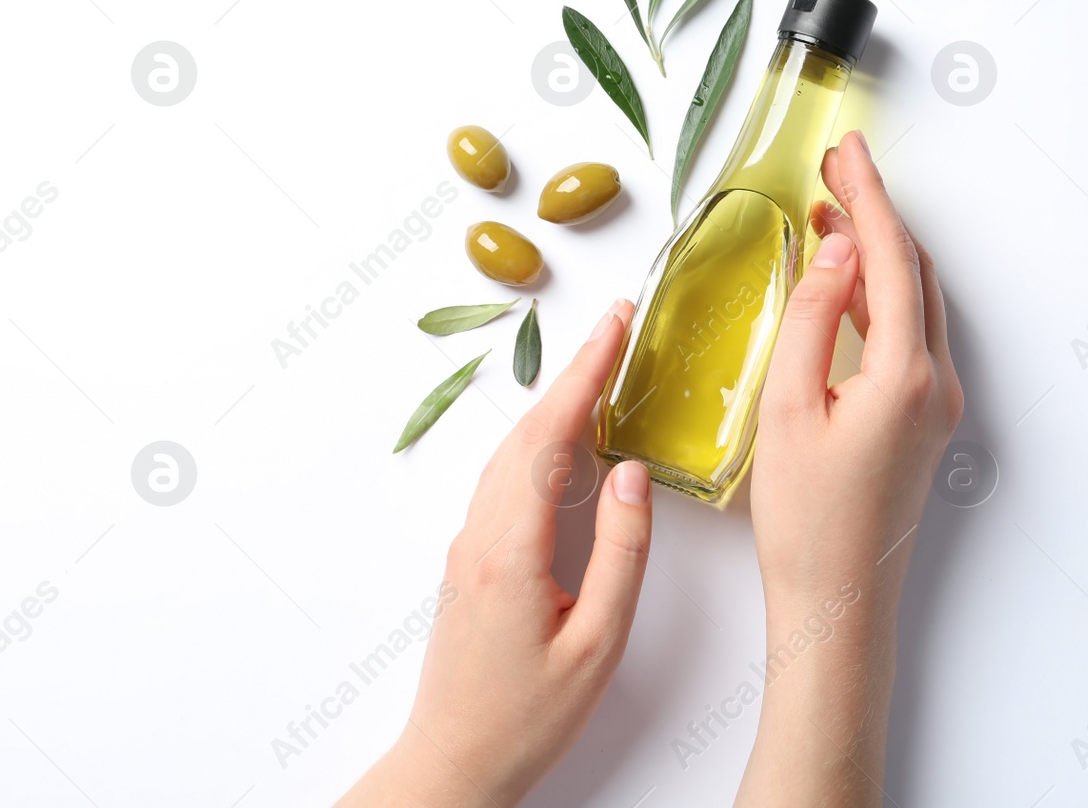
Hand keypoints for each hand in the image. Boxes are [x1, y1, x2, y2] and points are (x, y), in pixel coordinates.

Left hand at [337, 299, 650, 807]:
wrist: (454, 763)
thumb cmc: (527, 717)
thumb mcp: (598, 642)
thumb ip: (623, 554)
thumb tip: (633, 477)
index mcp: (510, 550)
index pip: (550, 439)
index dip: (586, 375)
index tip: (614, 326)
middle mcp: (479, 535)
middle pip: (527, 432)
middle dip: (575, 373)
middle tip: (616, 325)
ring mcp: (469, 545)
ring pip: (513, 453)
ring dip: (557, 404)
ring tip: (601, 368)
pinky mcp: (471, 559)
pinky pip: (507, 479)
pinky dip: (541, 442)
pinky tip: (567, 440)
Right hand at [738, 131, 962, 805]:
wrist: (837, 603)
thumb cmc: (804, 521)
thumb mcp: (787, 408)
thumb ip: (813, 319)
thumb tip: (837, 252)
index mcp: (906, 375)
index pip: (890, 259)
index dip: (867, 197)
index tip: (844, 151)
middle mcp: (937, 384)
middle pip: (914, 272)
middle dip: (877, 216)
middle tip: (833, 172)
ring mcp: (937, 405)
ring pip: (915, 303)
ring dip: (878, 255)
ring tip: (831, 217)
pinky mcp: (925, 422)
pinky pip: (911, 336)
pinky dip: (881, 297)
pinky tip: (846, 287)